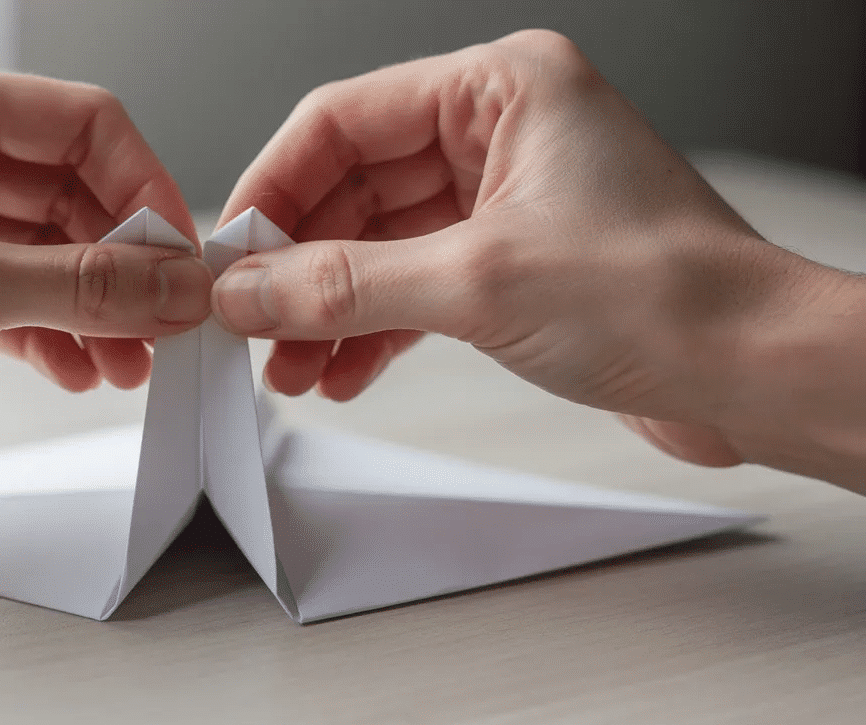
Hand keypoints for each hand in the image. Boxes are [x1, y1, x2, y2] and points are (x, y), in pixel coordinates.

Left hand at [0, 55, 211, 469]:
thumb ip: (82, 284)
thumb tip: (177, 284)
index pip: (82, 125)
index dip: (144, 193)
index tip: (180, 261)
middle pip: (69, 192)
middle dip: (119, 265)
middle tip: (162, 324)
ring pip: (42, 249)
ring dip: (89, 306)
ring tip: (125, 362)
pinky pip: (8, 292)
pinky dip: (46, 330)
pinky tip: (74, 370)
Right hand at [210, 30, 855, 471]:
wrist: (755, 375)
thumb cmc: (670, 298)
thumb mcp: (476, 284)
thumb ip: (343, 285)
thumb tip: (249, 291)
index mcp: (502, 88)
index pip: (342, 121)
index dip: (273, 189)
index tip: (229, 254)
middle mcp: (502, 133)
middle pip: (353, 186)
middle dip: (298, 264)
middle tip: (250, 323)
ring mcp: (506, 199)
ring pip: (379, 243)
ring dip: (329, 307)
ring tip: (289, 365)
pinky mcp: (512, 263)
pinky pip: (413, 285)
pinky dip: (374, 329)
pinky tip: (341, 373)